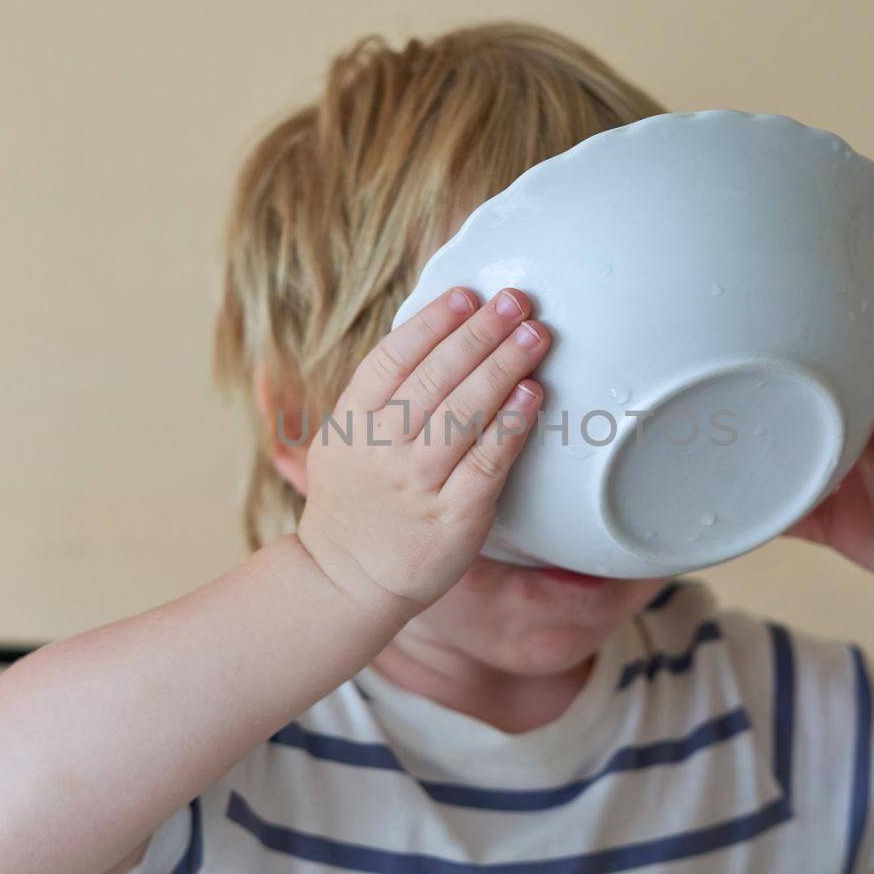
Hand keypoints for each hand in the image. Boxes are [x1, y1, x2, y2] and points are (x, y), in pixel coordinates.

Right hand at [296, 287, 548, 616]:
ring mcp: (418, 483)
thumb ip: (371, 391)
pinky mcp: (454, 517)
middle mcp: (383, 449)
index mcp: (352, 422)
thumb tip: (420, 330)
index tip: (467, 295)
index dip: (432, 322)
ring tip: (535, 336)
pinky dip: (511, 424)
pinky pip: (488, 461)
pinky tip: (532, 393)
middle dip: (480, 333)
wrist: (348, 579)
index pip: (391, 358)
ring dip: (504, 367)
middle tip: (517, 302)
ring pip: (465, 413)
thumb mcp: (338, 440)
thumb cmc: (355, 500)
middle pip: (435, 377)